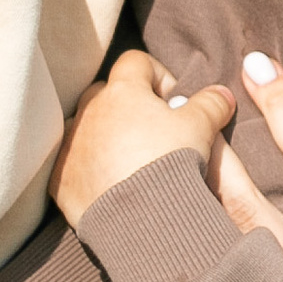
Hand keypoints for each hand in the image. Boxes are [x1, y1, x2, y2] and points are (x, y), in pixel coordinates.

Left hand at [56, 51, 233, 226]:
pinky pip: (73, 163)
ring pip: (86, 128)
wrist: (140, 220)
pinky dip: (90, 168)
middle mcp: (89, 111)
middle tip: (154, 133)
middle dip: (129, 106)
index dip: (158, 76)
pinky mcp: (60, 178)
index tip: (173, 103)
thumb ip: (211, 104)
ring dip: (105, 136)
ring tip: (132, 162)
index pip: (136, 62)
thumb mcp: (201, 128)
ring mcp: (71, 144)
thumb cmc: (169, 164)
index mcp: (122, 91)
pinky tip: (113, 186)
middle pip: (107, 93)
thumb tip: (222, 95)